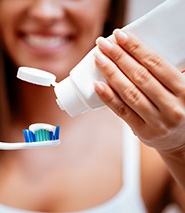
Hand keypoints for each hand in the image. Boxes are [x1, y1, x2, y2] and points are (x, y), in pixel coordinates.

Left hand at [93, 29, 184, 152]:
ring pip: (129, 93)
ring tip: (98, 59)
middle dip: (118, 57)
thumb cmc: (178, 108)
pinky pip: (122, 111)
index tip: (120, 36)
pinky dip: (108, 97)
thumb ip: (163, 75)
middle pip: (140, 76)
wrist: (182, 140)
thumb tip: (132, 51)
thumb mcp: (180, 89)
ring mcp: (158, 121)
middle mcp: (173, 106)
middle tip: (103, 44)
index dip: (136, 48)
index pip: (156, 63)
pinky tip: (97, 84)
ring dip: (111, 73)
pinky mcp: (143, 131)